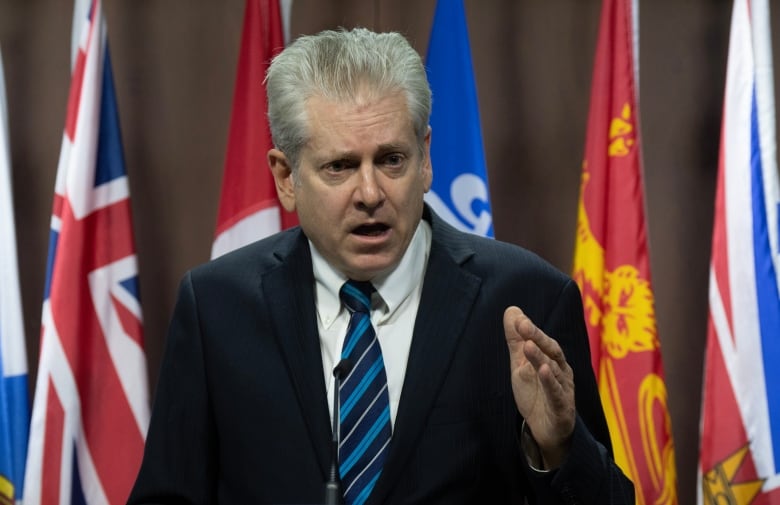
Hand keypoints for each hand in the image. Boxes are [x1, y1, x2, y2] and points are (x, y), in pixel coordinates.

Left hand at [504, 306, 575, 468]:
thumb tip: (512, 310)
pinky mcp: (562, 409)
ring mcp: (563, 390)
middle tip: (524, 326)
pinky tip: (543, 371)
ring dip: (541, 358)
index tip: (518, 319)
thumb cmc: (536, 393)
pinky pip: (557, 394)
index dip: (532, 330)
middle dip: (538, 338)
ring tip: (529, 345)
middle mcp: (561, 372)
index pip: (543, 342)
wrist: (546, 431)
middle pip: (551, 352)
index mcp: (553, 360)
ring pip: (554, 371)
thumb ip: (517, 340)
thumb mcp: (521, 365)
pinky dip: (551, 383)